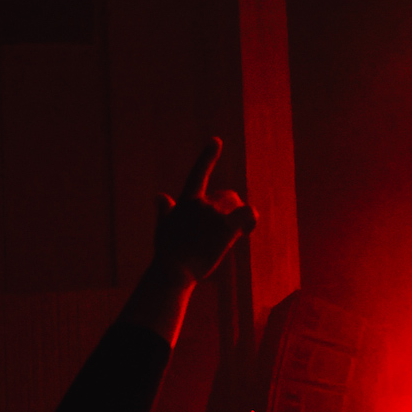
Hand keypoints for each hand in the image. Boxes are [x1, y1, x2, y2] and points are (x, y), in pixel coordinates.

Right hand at [153, 138, 258, 283]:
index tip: (217, 141)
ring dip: (239, 219)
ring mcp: (213, 213)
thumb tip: (159, 196)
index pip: (198, 173)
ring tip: (229, 238)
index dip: (208, 156)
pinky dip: (251, 218)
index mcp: (187, 201)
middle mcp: (201, 202)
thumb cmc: (169, 253)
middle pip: (229, 195)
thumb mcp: (164, 227)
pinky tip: (247, 230)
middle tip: (223, 231)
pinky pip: (247, 214)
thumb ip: (165, 210)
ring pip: (238, 206)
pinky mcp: (226, 227)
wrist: (173, 270)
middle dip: (231, 209)